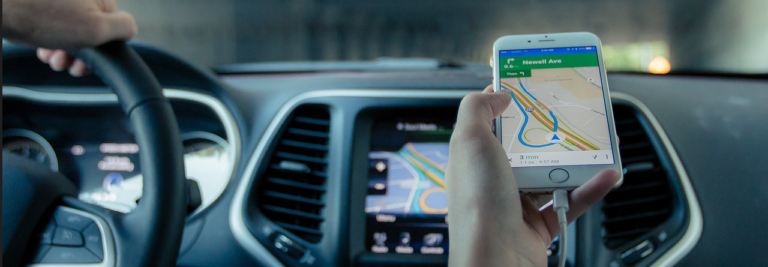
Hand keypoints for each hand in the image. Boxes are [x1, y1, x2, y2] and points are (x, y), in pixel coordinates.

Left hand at [2, 0, 137, 75]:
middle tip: (67, 62)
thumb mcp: (96, 28)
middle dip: (82, 54)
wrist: (1, 8)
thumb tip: (131, 31)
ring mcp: (62, 2)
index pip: (116, 28)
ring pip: (73, 32)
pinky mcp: (45, 7)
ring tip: (53, 57)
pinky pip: (56, 28)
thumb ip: (124, 29)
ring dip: (65, 52)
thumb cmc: (41, 17)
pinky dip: (52, 42)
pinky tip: (45, 49)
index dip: (104, 51)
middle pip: (93, 31)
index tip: (88, 64)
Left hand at [446, 85, 619, 266]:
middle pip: (525, 147)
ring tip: (599, 142)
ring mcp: (516, 204)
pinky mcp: (539, 226)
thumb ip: (476, 108)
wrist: (495, 259)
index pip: (490, 123)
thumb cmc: (478, 204)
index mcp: (472, 158)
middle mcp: (492, 180)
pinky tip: (607, 174)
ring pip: (551, 174)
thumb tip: (498, 93)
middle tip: (574, 113)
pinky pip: (570, 202)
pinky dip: (590, 188)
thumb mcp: (468, 141)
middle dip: (551, 131)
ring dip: (576, 160)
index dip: (509, 103)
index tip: (534, 86)